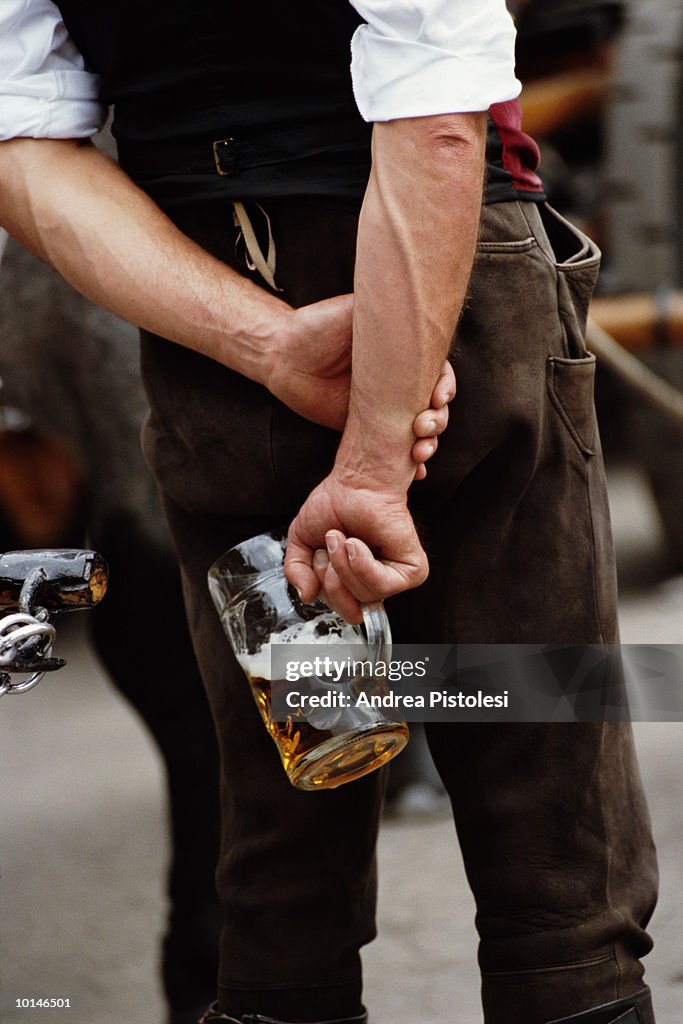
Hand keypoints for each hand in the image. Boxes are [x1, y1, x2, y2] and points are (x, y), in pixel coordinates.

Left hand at [268, 296, 454, 475]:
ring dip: (428, 445)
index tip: (438, 397)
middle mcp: (397, 383)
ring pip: (419, 431)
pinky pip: (391, 450)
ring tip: (419, 454)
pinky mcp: (364, 431)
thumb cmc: (316, 326)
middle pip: (434, 406)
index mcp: (402, 356)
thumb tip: (415, 307)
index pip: (436, 372)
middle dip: (438, 421)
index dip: (444, 386)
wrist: (281, 355)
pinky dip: (407, 466)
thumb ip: (384, 312)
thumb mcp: (356, 312)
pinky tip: (415, 475)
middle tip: (423, 427)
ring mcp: (382, 409)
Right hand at [284, 474, 427, 623]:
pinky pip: (381, 586)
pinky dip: (361, 564)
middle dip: (330, 579)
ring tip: (343, 538)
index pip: (343, 610)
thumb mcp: (302, 542)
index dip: (325, 590)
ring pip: (364, 597)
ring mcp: (396, 577)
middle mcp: (377, 581)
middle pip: (351, 609)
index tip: (321, 559)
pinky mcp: (412, 570)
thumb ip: (297, 572)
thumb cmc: (336, 504)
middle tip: (330, 546)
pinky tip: (356, 543)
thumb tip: (307, 596)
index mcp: (356, 580)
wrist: (355, 483)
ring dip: (343, 565)